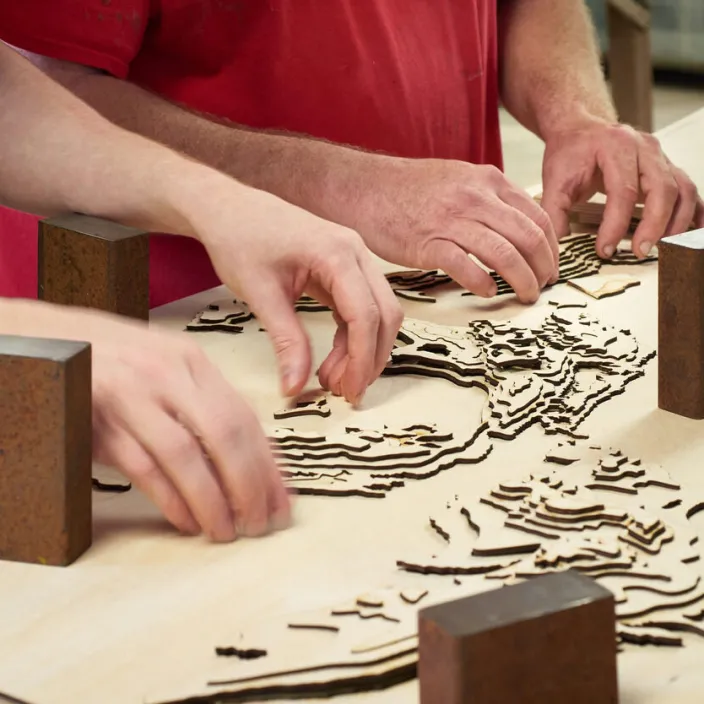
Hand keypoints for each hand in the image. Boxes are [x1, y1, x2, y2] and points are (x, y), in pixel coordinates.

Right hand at [5, 301, 291, 541]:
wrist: (44, 341)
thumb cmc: (113, 359)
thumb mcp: (165, 368)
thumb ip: (202, 404)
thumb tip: (249, 457)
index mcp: (190, 361)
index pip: (244, 416)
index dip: (268, 464)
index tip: (283, 500)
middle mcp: (166, 374)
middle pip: (224, 435)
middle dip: (249, 485)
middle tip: (260, 523)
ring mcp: (131, 396)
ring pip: (185, 456)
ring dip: (211, 500)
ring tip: (226, 531)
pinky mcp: (97, 420)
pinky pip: (142, 467)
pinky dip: (169, 498)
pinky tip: (186, 521)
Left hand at [189, 187, 402, 405]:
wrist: (228, 209)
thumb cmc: (240, 239)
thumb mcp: (260, 294)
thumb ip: (285, 341)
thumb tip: (295, 387)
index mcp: (336, 253)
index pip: (365, 314)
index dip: (361, 358)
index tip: (346, 391)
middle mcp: (355, 252)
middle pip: (385, 314)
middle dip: (371, 358)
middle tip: (346, 393)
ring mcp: (354, 258)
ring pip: (379, 312)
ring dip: (365, 350)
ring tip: (334, 381)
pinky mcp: (345, 268)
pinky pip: (362, 308)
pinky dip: (353, 337)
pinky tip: (334, 360)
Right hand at [343, 157, 559, 303]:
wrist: (365, 187)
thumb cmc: (408, 189)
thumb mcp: (459, 179)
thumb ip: (488, 199)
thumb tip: (513, 228)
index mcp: (487, 181)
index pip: (537, 217)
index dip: (551, 247)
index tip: (550, 265)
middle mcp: (475, 198)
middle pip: (528, 238)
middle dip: (543, 268)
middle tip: (543, 286)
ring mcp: (452, 220)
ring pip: (505, 254)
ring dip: (522, 280)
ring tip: (525, 295)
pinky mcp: (428, 243)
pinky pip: (467, 267)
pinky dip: (483, 283)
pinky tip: (487, 292)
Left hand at [540, 119, 703, 258]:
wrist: (582, 129)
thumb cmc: (571, 153)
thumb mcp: (554, 180)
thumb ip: (554, 213)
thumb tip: (559, 246)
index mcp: (616, 147)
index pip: (623, 190)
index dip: (615, 224)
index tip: (605, 249)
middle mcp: (645, 148)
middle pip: (661, 188)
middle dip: (654, 224)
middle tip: (640, 251)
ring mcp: (660, 157)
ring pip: (682, 190)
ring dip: (676, 222)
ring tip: (662, 248)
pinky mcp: (667, 168)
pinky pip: (688, 191)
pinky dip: (693, 213)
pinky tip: (690, 234)